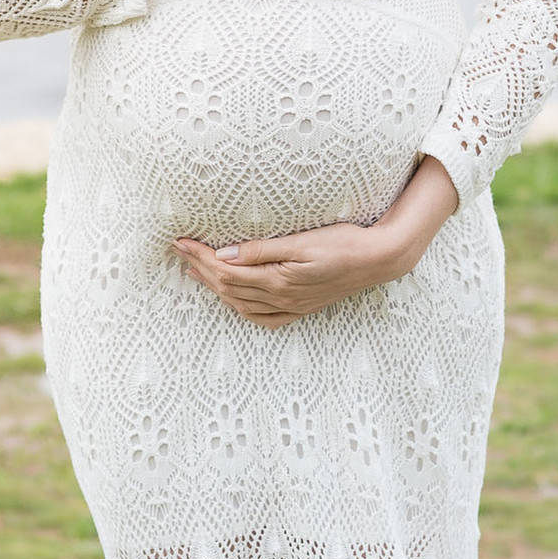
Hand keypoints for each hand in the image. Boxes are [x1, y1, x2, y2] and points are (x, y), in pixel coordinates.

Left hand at [171, 221, 401, 327]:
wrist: (378, 259)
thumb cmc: (343, 243)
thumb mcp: (301, 241)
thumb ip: (261, 250)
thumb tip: (224, 254)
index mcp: (279, 281)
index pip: (227, 270)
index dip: (202, 256)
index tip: (182, 242)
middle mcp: (282, 298)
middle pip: (229, 287)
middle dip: (201, 269)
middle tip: (179, 252)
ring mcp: (292, 306)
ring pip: (242, 303)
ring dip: (215, 288)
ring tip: (195, 273)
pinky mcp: (301, 307)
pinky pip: (264, 317)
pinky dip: (242, 309)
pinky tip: (233, 300)